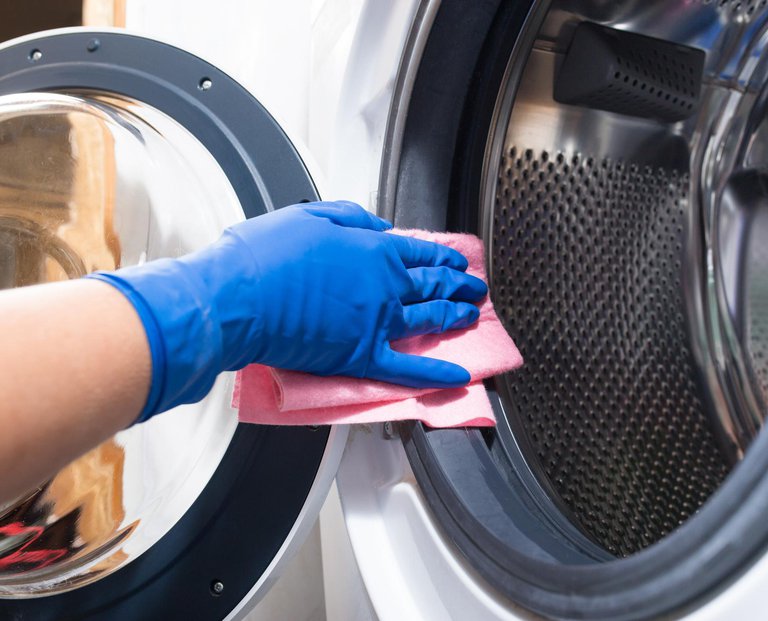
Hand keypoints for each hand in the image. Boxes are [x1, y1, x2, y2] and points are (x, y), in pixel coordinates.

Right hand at [87, 201, 487, 421]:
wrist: (238, 297)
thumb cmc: (264, 255)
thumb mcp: (310, 215)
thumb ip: (352, 218)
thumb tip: (380, 226)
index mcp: (373, 249)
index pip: (420, 252)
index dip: (441, 257)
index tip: (455, 262)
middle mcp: (385, 285)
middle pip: (433, 284)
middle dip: (458, 285)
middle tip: (475, 287)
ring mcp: (378, 322)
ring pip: (429, 320)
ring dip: (455, 317)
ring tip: (472, 316)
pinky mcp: (362, 356)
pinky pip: (408, 369)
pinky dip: (436, 375)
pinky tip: (459, 378)